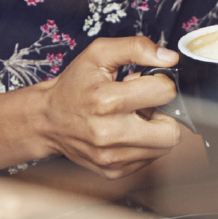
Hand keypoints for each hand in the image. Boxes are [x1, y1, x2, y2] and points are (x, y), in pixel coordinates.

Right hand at [39, 37, 182, 178]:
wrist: (46, 119)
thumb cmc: (73, 85)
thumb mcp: (98, 54)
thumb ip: (135, 47)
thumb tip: (170, 58)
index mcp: (107, 99)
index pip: (165, 93)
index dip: (160, 83)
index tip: (145, 83)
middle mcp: (109, 133)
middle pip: (171, 132)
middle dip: (164, 115)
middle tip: (144, 105)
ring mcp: (111, 156)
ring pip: (163, 147)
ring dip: (153, 131)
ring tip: (132, 118)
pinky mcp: (113, 171)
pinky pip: (149, 160)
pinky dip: (143, 145)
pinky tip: (125, 133)